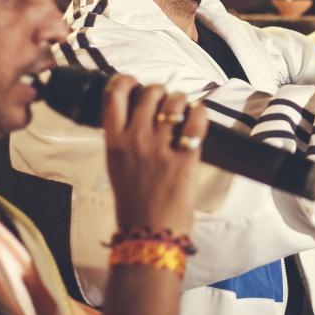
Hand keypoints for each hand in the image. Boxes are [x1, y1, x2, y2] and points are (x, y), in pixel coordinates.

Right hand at [102, 75, 208, 233]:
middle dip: (161, 91)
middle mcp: (135, 140)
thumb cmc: (134, 203)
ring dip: (182, 101)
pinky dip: (200, 114)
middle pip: (149, 93)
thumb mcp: (117, 167)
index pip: (113, 96)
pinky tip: (199, 119)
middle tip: (166, 102)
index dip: (125, 81)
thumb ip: (124, 140)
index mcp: (113, 143)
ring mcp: (160, 148)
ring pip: (174, 102)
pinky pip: (196, 121)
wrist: (149, 233)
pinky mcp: (184, 159)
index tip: (134, 82)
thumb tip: (140, 116)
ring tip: (184, 111)